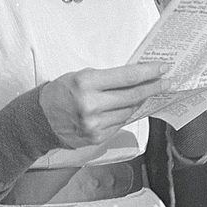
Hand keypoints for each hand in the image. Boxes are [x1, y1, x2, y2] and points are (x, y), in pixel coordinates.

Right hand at [39, 63, 166, 148]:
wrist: (40, 119)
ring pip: (129, 111)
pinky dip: (125, 114)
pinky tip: (127, 108)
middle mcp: (91, 105)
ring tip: (147, 93)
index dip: (148, 72)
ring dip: (139, 102)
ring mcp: (95, 124)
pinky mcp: (97, 138)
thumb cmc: (61, 92)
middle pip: (132, 96)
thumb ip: (106, 79)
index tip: (162, 68)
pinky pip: (120, 124)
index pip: (126, 77)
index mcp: (86, 83)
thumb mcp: (80, 76)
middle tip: (166, 82)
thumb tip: (135, 78)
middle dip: (153, 87)